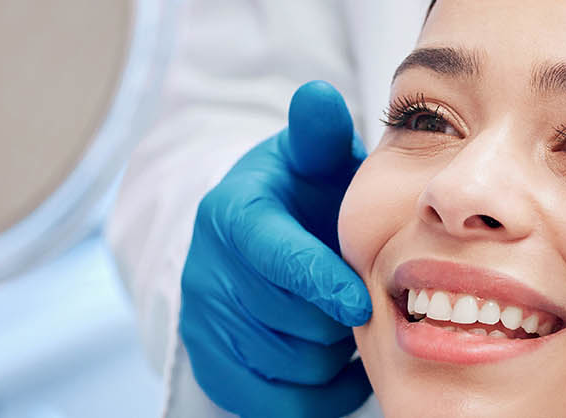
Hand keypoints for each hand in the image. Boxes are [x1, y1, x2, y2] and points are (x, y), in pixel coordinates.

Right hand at [177, 81, 372, 416]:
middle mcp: (206, 269)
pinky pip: (273, 401)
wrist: (259, 234)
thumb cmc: (303, 193)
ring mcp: (203, 320)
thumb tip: (318, 97)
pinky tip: (335, 363)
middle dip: (336, 318)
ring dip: (330, 353)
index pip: (274, 259)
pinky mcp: (209, 362)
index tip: (360, 302)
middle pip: (288, 321)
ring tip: (344, 324)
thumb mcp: (312, 157)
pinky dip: (316, 392)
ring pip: (287, 364)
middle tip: (362, 302)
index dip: (320, 284)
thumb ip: (319, 133)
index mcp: (231, 214)